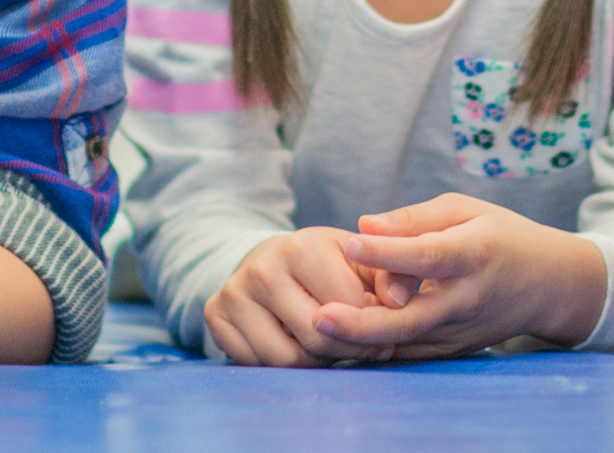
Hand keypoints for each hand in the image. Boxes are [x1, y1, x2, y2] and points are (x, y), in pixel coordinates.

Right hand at [204, 227, 395, 366]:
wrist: (272, 261)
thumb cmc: (328, 264)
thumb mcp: (361, 261)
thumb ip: (390, 277)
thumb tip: (397, 303)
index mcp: (302, 248)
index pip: (348, 309)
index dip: (373, 328)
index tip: (382, 330)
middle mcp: (262, 269)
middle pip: (317, 338)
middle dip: (347, 350)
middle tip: (361, 348)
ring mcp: (234, 294)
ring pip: (286, 359)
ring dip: (317, 363)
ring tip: (331, 348)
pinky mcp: (215, 317)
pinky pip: (258, 365)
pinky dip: (284, 366)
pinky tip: (299, 347)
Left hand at [309, 193, 605, 361]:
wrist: (551, 285)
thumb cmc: (503, 237)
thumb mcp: (465, 211)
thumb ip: (413, 219)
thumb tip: (364, 225)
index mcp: (473, 254)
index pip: (426, 255)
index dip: (388, 251)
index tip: (350, 242)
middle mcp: (467, 299)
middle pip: (410, 319)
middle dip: (362, 323)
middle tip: (319, 317)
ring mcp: (461, 331)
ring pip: (405, 343)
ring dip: (361, 340)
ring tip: (316, 329)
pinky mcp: (455, 349)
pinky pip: (410, 353)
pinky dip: (376, 348)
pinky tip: (341, 339)